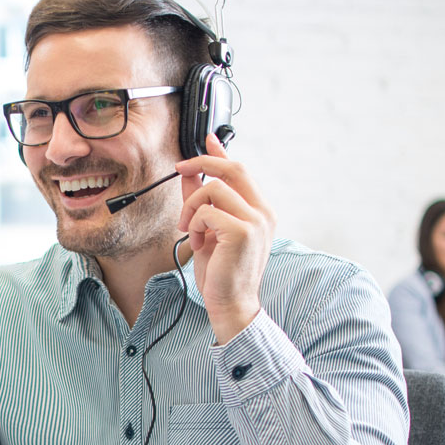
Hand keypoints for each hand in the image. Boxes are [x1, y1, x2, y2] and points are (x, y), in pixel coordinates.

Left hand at [175, 133, 275, 343]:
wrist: (231, 304)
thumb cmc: (221, 273)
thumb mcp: (208, 232)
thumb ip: (202, 203)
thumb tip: (189, 175)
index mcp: (259, 211)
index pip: (241, 171)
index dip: (221, 153)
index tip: (207, 139)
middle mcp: (263, 212)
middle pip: (233, 169)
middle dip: (202, 163)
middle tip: (181, 169)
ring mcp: (256, 221)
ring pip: (213, 190)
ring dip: (191, 208)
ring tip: (190, 231)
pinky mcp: (242, 231)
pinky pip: (207, 212)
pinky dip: (193, 225)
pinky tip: (197, 244)